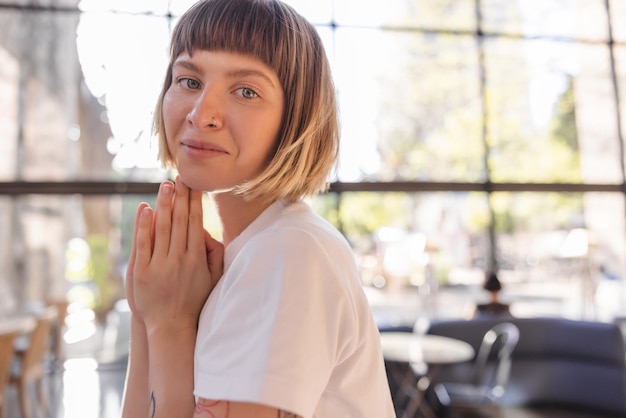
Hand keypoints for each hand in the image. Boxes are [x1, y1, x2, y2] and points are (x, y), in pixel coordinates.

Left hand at [126, 179, 223, 333]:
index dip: (194, 202)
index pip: (195, 222)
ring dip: (164, 204)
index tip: (193, 185)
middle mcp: (180, 259)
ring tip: (164, 186)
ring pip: (162, 228)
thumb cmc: (195, 300)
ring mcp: (160, 265)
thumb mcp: (213, 279)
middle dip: (180, 196)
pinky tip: (146, 209)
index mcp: (197, 258)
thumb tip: (204, 231)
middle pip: (180, 220)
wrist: (172, 327)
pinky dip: (144, 225)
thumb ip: (213, 254)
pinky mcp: (141, 272)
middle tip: (179, 176)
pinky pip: (143, 244)